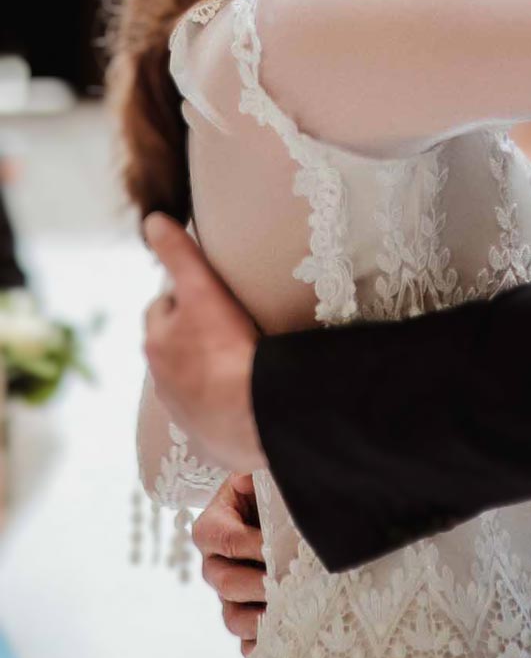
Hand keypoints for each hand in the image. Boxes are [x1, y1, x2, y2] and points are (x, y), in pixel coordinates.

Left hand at [142, 213, 265, 473]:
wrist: (250, 412)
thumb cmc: (225, 347)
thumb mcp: (201, 288)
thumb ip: (179, 252)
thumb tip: (152, 220)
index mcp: (156, 342)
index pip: (163, 309)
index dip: (184, 298)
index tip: (206, 295)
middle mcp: (162, 379)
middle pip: (173, 348)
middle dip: (190, 337)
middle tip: (224, 326)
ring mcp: (184, 411)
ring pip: (189, 381)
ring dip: (205, 371)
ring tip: (237, 361)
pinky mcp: (206, 437)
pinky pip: (210, 415)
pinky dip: (221, 405)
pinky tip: (244, 397)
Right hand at [193, 472, 266, 657]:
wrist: (278, 514)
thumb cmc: (266, 492)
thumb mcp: (258, 477)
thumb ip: (252, 474)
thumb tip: (247, 477)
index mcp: (212, 527)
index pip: (222, 539)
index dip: (248, 545)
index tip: (275, 546)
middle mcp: (215, 565)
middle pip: (224, 582)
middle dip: (255, 584)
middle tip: (284, 582)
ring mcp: (229, 596)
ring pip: (233, 618)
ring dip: (259, 619)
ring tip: (286, 616)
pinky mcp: (246, 616)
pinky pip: (246, 643)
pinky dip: (261, 647)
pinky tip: (282, 644)